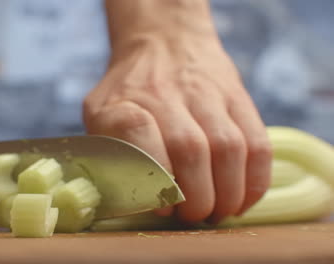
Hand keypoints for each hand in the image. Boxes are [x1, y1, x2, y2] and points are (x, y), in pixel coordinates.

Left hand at [83, 33, 271, 223]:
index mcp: (122, 102)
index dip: (152, 176)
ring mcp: (205, 93)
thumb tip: (125, 201)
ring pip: (228, 147)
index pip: (136, 133)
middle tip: (193, 217)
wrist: (164, 42)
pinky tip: (242, 200)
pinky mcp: (237, 96)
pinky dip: (255, 180)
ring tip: (218, 213)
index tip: (162, 207)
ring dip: (227, 192)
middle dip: (196, 198)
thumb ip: (104, 150)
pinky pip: (257, 142)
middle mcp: (164, 93)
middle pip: (190, 149)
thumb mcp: (99, 112)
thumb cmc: (129, 92)